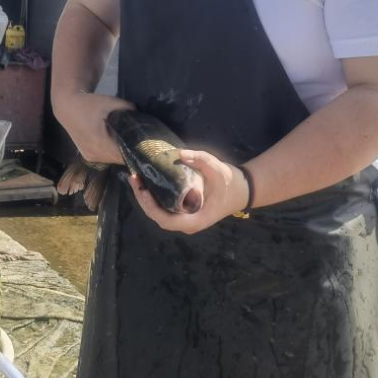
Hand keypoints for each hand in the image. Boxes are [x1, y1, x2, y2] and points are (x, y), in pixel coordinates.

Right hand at [53, 92, 133, 165]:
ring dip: (120, 154)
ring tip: (128, 142)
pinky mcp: (88, 156)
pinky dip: (112, 153)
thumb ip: (128, 108)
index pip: (124, 155)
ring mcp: (90, 156)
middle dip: (129, 152)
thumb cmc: (90, 104)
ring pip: (113, 160)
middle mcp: (95, 153)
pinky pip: (105, 158)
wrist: (68, 107)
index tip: (145, 145)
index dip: (135, 151)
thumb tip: (141, 116)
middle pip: (119, 159)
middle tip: (139, 143)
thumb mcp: (111, 101)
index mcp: (100, 141)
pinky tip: (115, 144)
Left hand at [128, 150, 248, 233]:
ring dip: (145, 199)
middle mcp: (188, 224)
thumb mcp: (218, 169)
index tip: (142, 190)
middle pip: (158, 217)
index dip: (150, 207)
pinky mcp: (185, 212)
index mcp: (195, 220)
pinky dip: (153, 198)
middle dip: (142, 200)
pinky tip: (147, 183)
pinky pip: (164, 209)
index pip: (165, 220)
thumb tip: (179, 153)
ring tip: (136, 179)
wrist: (243, 190)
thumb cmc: (230, 183)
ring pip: (159, 214)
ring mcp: (186, 220)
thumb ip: (201, 160)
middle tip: (134, 178)